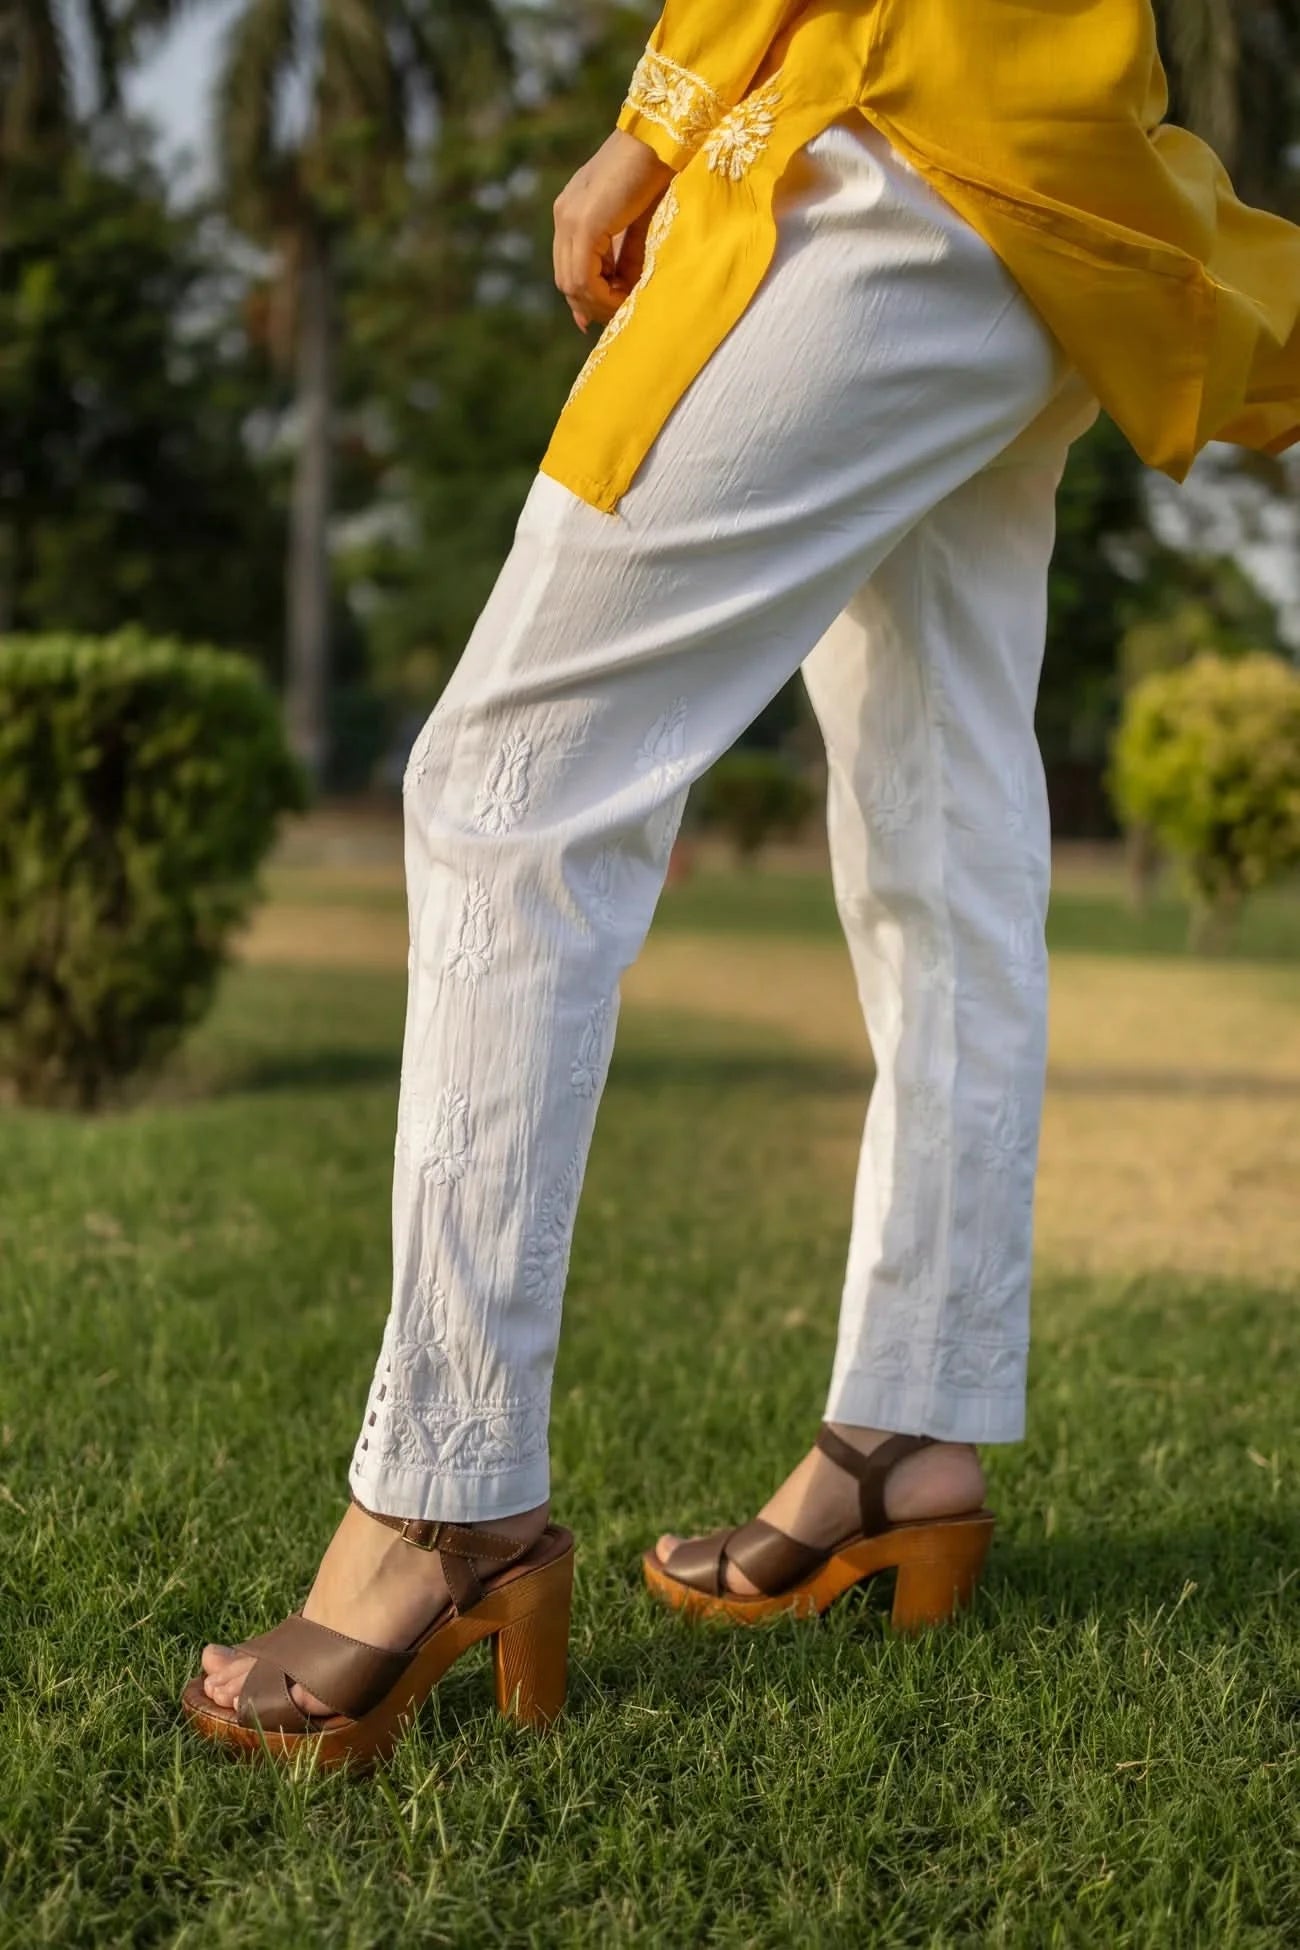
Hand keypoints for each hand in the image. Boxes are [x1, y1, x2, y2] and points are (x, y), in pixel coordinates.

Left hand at [553, 130, 673, 332]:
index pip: (569, 267)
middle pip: (566, 280)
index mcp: (572, 211)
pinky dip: (603, 296)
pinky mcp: (584, 224)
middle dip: (593, 304)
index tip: (613, 309)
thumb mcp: (637, 224)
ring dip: (599, 303)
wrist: (661, 137)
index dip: (588, 296)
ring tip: (626, 304)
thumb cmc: (657, 173)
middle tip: (621, 312)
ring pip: (571, 284)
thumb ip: (623, 258)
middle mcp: (564, 215)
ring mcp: (570, 219)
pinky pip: (584, 278)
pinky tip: (624, 297)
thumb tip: (622, 292)